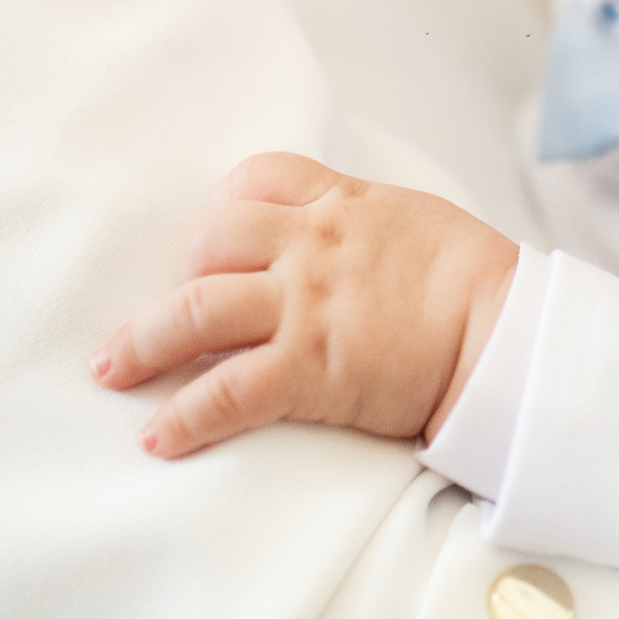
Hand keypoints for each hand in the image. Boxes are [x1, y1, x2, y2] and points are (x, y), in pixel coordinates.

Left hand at [93, 152, 518, 457]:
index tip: (211, 247)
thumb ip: (363, 224)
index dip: (223, 211)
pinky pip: (225, 393)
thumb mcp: (414, 222)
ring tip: (111, 372)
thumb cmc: (476, 281)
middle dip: (172, 279)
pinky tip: (158, 439)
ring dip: (141, 344)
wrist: (507, 332)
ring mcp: (305, 306)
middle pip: (207, 242)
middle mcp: (311, 246)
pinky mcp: (310, 368)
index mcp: (340, 206)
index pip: (255, 179)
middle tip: (149, 319)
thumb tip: (338, 242)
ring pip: (194, 312)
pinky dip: (183, 418)